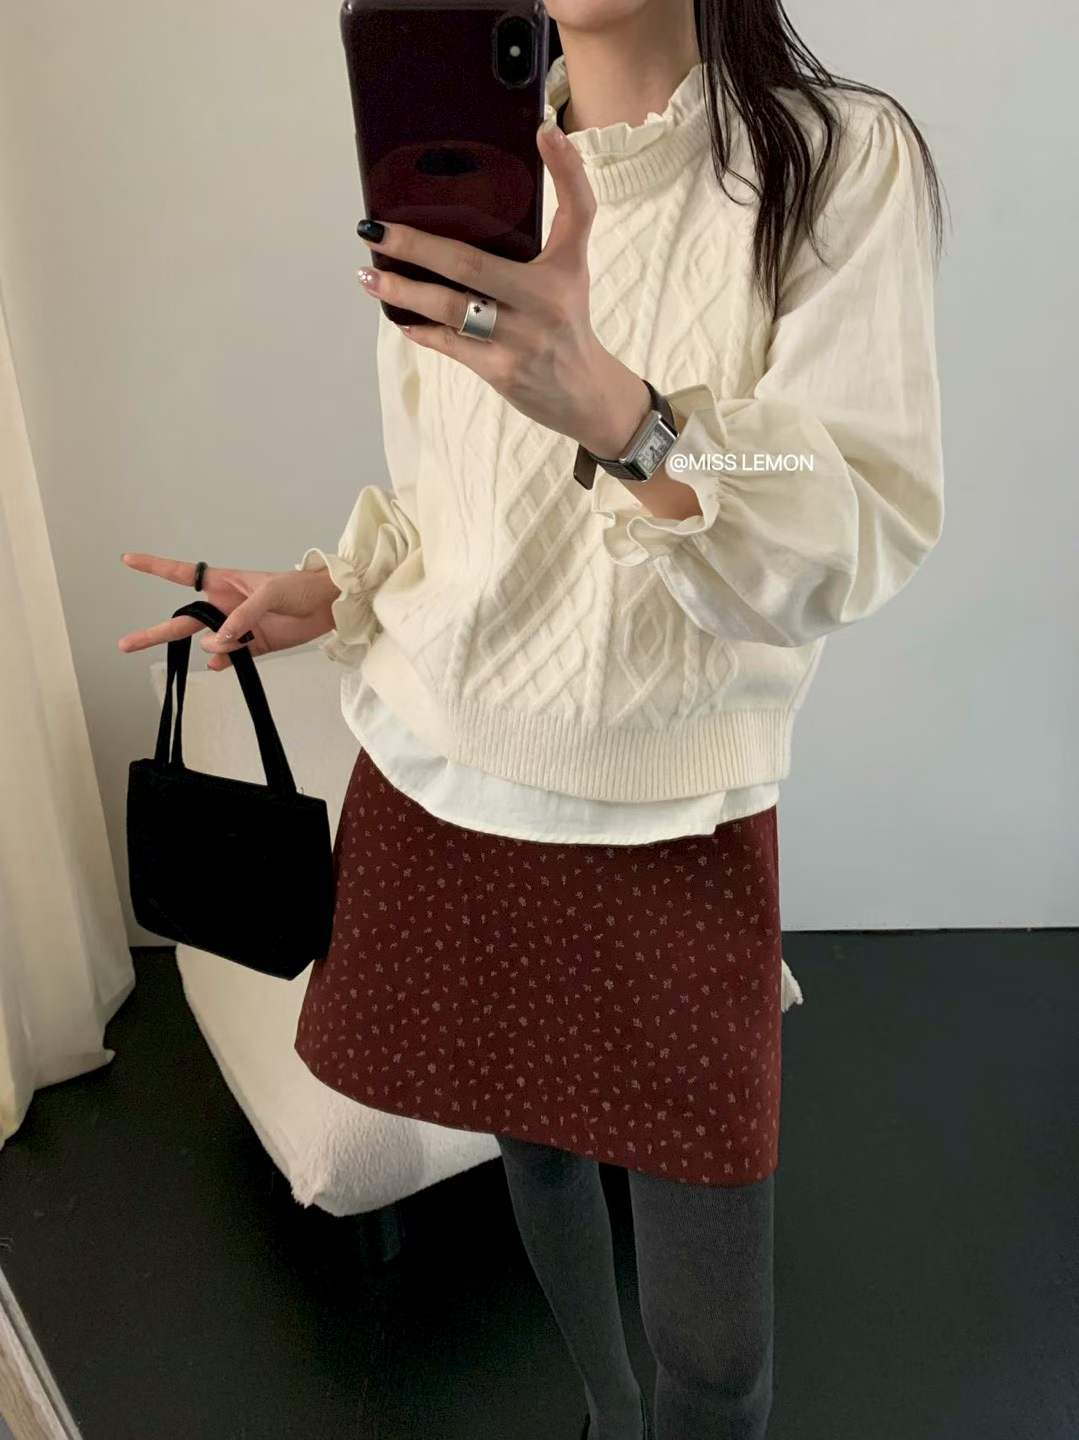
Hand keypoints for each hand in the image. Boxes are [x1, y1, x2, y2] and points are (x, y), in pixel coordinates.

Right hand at [117, 554, 340, 671]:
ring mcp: (238, 628)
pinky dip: (223, 662)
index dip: (154, 567)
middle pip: (183, 619)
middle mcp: (225, 606)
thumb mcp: (270, 594)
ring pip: (207, 642)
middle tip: (125, 644)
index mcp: (224, 583)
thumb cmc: (300, 587)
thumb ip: (243, 617)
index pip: (181, 574)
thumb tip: (215, 643)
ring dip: (209, 648)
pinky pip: (229, 658)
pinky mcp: (254, 646)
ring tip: (234, 643)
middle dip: (155, 632)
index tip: (127, 560)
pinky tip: (224, 662)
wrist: (331, 606)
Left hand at [354, 119, 651, 459]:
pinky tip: (397, 315)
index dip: (565, 169)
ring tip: (368, 273)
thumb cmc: (569, 319)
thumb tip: (544, 139)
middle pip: (471, 266)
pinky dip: (421, 329)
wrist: (585, 394)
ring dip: (403, 290)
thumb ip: (566, 213)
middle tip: (374, 229)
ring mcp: (517, 341)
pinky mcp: (499, 371)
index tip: (543, 130)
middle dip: (416, 246)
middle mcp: (540, 305)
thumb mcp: (573, 266)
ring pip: (450, 310)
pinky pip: (450, 345)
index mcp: (560, 271)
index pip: (575, 211)